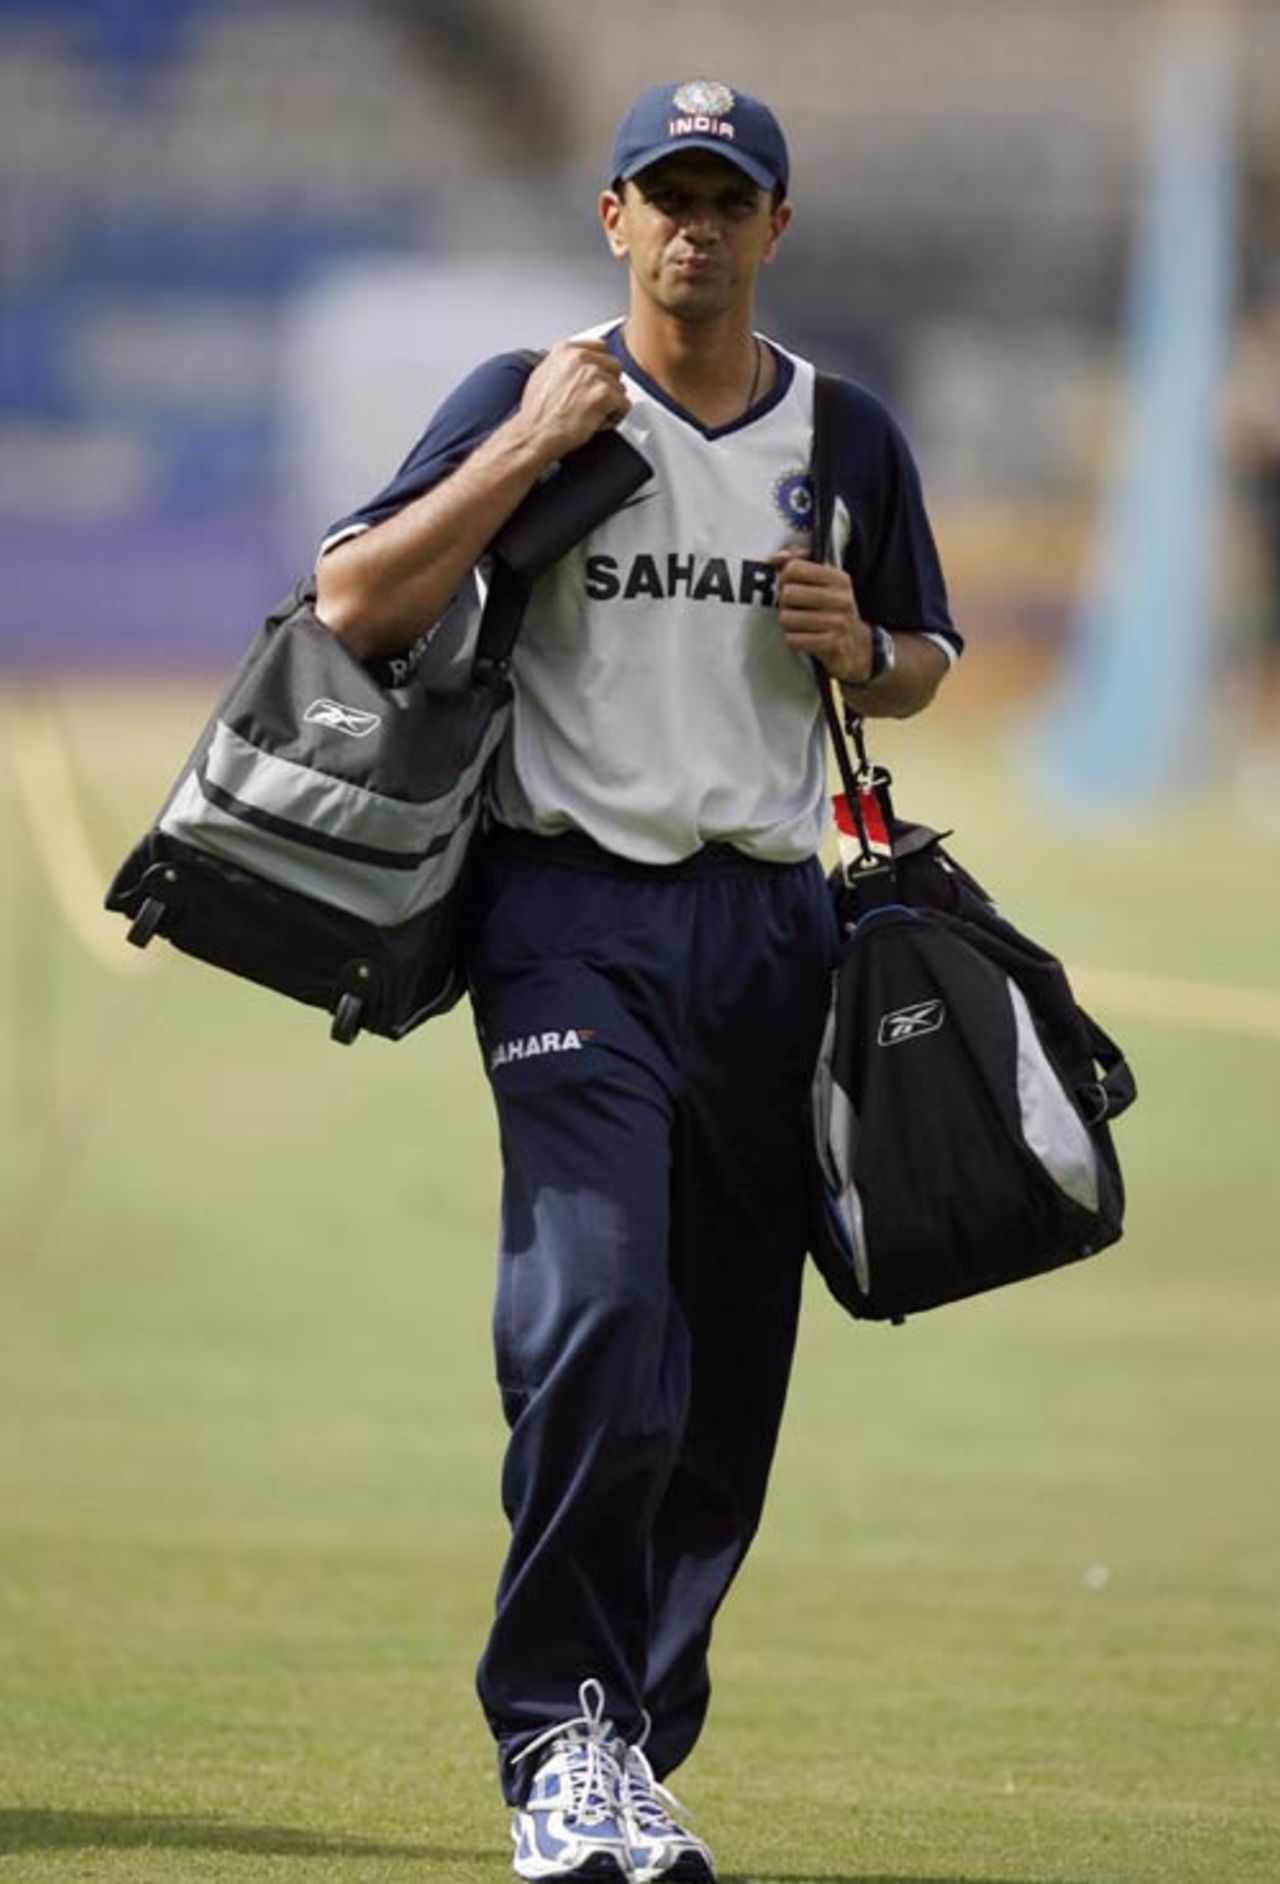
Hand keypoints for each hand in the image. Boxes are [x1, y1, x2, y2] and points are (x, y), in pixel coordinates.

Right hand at [516, 339, 629, 459]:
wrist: (535, 434)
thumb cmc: (537, 413)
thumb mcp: (543, 376)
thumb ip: (564, 366)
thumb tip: (576, 367)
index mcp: (566, 350)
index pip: (601, 347)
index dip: (602, 368)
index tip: (597, 381)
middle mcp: (580, 357)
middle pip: (615, 366)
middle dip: (609, 385)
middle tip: (594, 402)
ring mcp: (593, 374)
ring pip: (620, 388)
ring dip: (610, 404)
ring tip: (590, 415)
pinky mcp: (604, 393)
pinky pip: (624, 405)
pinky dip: (615, 417)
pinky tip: (596, 423)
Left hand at [770, 547, 871, 682]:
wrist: (857, 645)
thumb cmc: (832, 609)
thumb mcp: (824, 582)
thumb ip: (798, 562)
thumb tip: (775, 558)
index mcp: (838, 578)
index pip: (795, 568)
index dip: (784, 577)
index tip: (789, 584)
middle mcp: (841, 598)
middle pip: (788, 593)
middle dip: (784, 603)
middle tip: (793, 607)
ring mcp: (838, 622)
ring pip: (787, 618)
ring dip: (788, 623)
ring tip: (799, 623)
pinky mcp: (832, 644)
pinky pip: (793, 639)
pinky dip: (793, 640)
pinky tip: (804, 638)